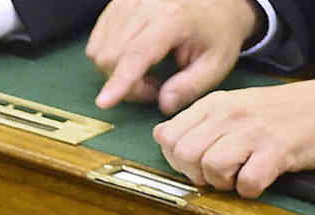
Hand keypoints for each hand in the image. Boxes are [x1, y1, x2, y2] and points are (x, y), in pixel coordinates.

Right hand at [86, 0, 259, 112]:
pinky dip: (109, 58)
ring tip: (146, 70)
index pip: (136, 54)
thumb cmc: (216, 32)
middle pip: (111, 56)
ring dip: (116, 71)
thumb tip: (164, 104)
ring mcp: (128, 3)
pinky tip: (133, 57)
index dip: (119, 81)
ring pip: (99, 50)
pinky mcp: (117, 5)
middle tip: (154, 86)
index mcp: (173, 20)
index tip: (104, 102)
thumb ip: (190, 87)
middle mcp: (145, 6)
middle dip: (126, 83)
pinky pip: (97, 41)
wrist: (217, 3)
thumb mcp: (216, 64)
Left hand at [152, 74, 314, 196]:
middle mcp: (231, 114)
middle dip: (196, 174)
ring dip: (223, 183)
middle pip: (185, 154)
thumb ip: (197, 122)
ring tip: (241, 176)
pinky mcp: (279, 151)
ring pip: (210, 168)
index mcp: (215, 104)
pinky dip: (251, 190)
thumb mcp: (234, 107)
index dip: (176, 159)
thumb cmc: (282, 114)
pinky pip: (247, 183)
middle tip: (220, 174)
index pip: (168, 136)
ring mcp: (255, 131)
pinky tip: (260, 180)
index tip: (197, 163)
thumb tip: (161, 138)